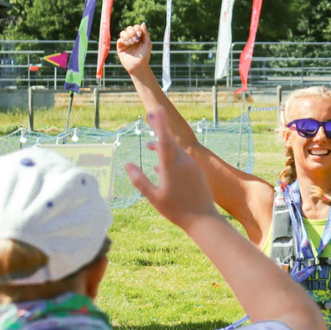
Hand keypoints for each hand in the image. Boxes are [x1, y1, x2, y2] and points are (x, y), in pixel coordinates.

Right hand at [117, 23, 152, 75]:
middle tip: (136, 39)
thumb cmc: (144, 55)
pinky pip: (119, 39)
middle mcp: (132, 38)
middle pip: (129, 28)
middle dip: (132, 32)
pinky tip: (128, 44)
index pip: (136, 27)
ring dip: (128, 35)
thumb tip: (143, 23)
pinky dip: (124, 40)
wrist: (138, 66)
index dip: (137, 28)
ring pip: (123, 32)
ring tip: (132, 42)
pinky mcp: (120, 47)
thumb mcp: (147, 43)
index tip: (140, 34)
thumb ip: (145, 33)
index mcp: (139, 37)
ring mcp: (126, 42)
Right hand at [125, 108, 218, 230]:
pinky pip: (183, 160)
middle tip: (150, 115)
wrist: (204, 220)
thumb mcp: (153, 197)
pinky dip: (171, 157)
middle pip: (170, 141)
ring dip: (163, 145)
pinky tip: (161, 165)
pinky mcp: (197, 172)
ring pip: (176, 150)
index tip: (158, 109)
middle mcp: (184, 163)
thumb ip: (139, 180)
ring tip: (150, 145)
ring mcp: (192, 166)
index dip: (160, 124)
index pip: (164, 140)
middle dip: (159, 128)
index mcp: (172, 166)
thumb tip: (127, 165)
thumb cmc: (176, 211)